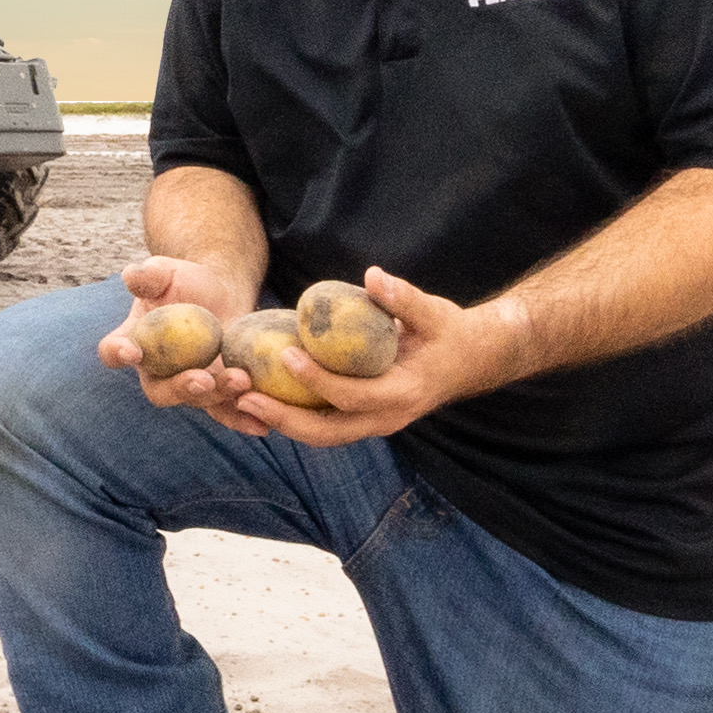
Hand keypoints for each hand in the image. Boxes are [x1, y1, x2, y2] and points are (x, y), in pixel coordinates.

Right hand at [95, 255, 269, 433]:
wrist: (221, 293)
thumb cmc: (186, 281)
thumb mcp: (166, 271)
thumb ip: (147, 275)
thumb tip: (132, 276)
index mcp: (135, 342)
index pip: (113, 352)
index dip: (118, 354)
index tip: (132, 351)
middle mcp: (156, 371)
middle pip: (159, 391)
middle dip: (180, 388)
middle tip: (202, 378)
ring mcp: (188, 385)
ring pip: (198, 401)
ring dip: (218, 396)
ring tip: (241, 380)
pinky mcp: (218, 392)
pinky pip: (227, 411)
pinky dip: (242, 418)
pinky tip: (261, 422)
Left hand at [226, 266, 533, 447]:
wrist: (471, 361)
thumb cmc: (450, 332)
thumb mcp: (434, 312)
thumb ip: (403, 298)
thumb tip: (373, 276)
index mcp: (403, 394)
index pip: (352, 395)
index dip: (317, 380)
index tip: (285, 355)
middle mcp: (387, 419)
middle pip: (327, 432)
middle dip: (283, 418)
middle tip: (244, 397)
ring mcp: (375, 424)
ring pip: (322, 436)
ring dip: (281, 422)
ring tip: (241, 402)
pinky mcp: (364, 420)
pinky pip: (324, 425)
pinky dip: (294, 416)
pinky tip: (263, 398)